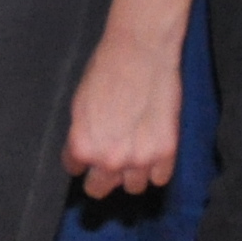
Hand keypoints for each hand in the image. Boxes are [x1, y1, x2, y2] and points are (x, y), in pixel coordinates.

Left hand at [65, 26, 182, 197]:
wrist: (140, 51)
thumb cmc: (106, 70)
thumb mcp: (80, 105)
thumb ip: (82, 134)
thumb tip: (84, 152)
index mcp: (83, 147)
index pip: (75, 169)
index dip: (80, 159)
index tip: (88, 151)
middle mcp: (109, 160)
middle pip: (99, 189)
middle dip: (101, 177)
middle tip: (109, 160)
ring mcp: (140, 159)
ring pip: (133, 187)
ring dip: (132, 173)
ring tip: (135, 151)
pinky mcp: (166, 152)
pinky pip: (160, 178)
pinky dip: (157, 168)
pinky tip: (154, 150)